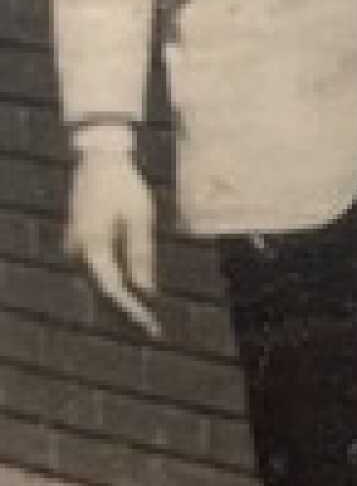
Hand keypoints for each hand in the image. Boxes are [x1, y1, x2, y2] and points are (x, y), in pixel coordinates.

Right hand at [65, 144, 160, 337]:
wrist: (101, 159)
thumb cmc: (125, 186)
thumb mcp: (141, 217)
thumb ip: (141, 254)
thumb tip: (146, 291)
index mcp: (92, 247)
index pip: (112, 289)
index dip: (132, 310)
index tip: (151, 324)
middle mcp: (77, 251)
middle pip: (103, 288)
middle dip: (127, 308)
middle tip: (152, 326)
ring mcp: (75, 246)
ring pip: (100, 279)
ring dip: (121, 295)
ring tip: (146, 313)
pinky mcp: (80, 240)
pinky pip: (98, 266)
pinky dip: (115, 278)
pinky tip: (133, 288)